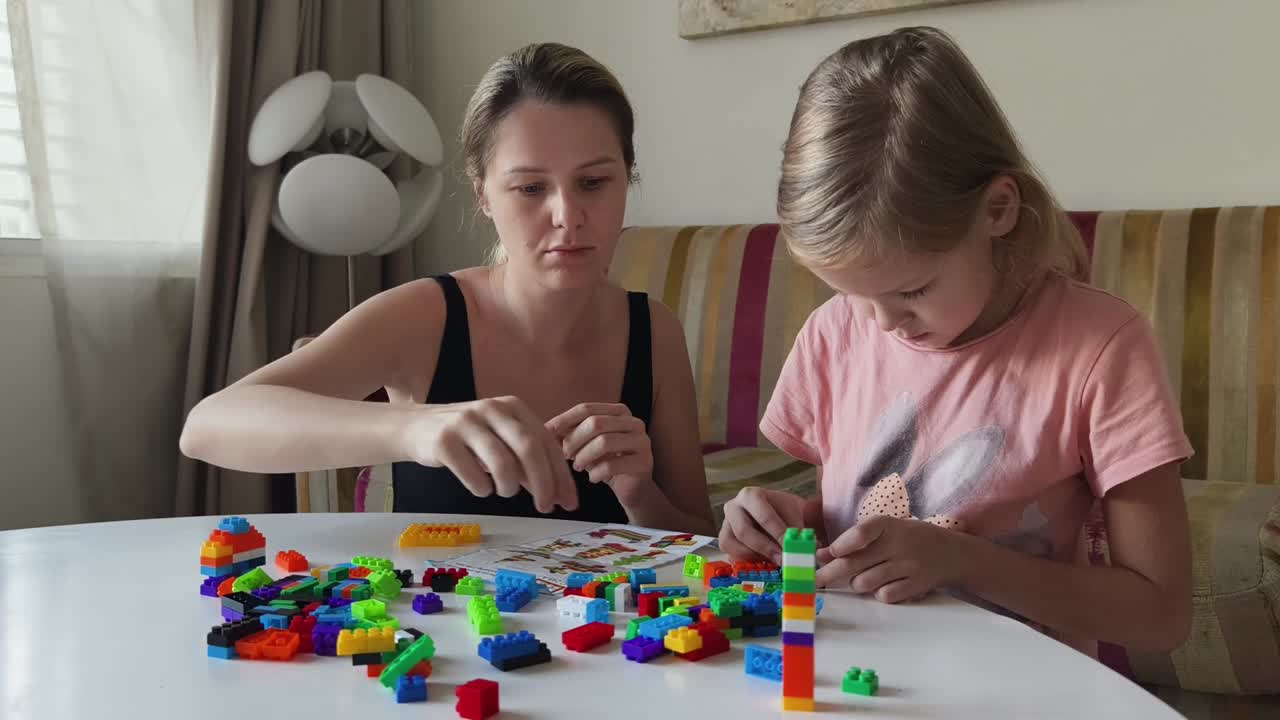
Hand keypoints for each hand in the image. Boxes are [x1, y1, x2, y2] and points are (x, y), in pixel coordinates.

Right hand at [403, 396, 576, 513]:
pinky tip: (481, 487)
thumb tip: (558, 494)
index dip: (561, 474)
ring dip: (509, 487)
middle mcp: (492, 409)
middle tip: (546, 507)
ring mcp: (466, 423)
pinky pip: (473, 475)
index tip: (568, 501)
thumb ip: (527, 462)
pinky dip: (482, 488)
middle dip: (544, 483)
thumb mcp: (500, 440)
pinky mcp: (444, 441)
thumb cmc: (466, 438)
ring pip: (502, 463)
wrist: (415, 427)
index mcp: (513, 407)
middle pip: (529, 449)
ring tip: (504, 492)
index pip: (546, 441)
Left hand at [547, 403, 652, 501]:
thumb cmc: (607, 461)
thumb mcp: (587, 444)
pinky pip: (612, 465)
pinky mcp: (644, 462)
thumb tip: (543, 429)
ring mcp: (642, 441)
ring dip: (584, 456)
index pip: (586, 409)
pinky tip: (592, 478)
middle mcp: (633, 422)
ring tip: (577, 467)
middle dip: (574, 440)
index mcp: (619, 412)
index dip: (564, 420)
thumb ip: (570, 434)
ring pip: (604, 442)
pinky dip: (596, 473)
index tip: (547, 433)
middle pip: (595, 423)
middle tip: (564, 455)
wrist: (632, 487)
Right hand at [719, 486, 820, 564]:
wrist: (776, 511)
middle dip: (765, 548)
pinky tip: (763, 561)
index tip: (790, 546)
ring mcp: (726, 525)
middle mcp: (733, 507)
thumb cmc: (783, 511)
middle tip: (782, 560)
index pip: (763, 516)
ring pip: (732, 545)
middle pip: (744, 531)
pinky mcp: (725, 540)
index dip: (777, 533)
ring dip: (754, 556)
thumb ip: (797, 530)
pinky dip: (747, 561)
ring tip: (773, 560)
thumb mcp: (794, 514)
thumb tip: (811, 549)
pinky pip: (730, 555)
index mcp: (750, 496)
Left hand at [815, 515, 965, 602]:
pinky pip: (883, 596)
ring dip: (857, 583)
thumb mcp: (886, 531)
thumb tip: (823, 555)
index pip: (861, 532)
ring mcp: (908, 566)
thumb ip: (855, 541)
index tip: (826, 554)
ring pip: (864, 583)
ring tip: (866, 576)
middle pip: (854, 563)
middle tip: (816, 580)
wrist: (952, 554)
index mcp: (888, 525)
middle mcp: (898, 544)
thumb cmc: (909, 540)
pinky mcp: (916, 585)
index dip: (841, 545)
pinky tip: (886, 584)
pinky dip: (879, 593)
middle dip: (829, 574)